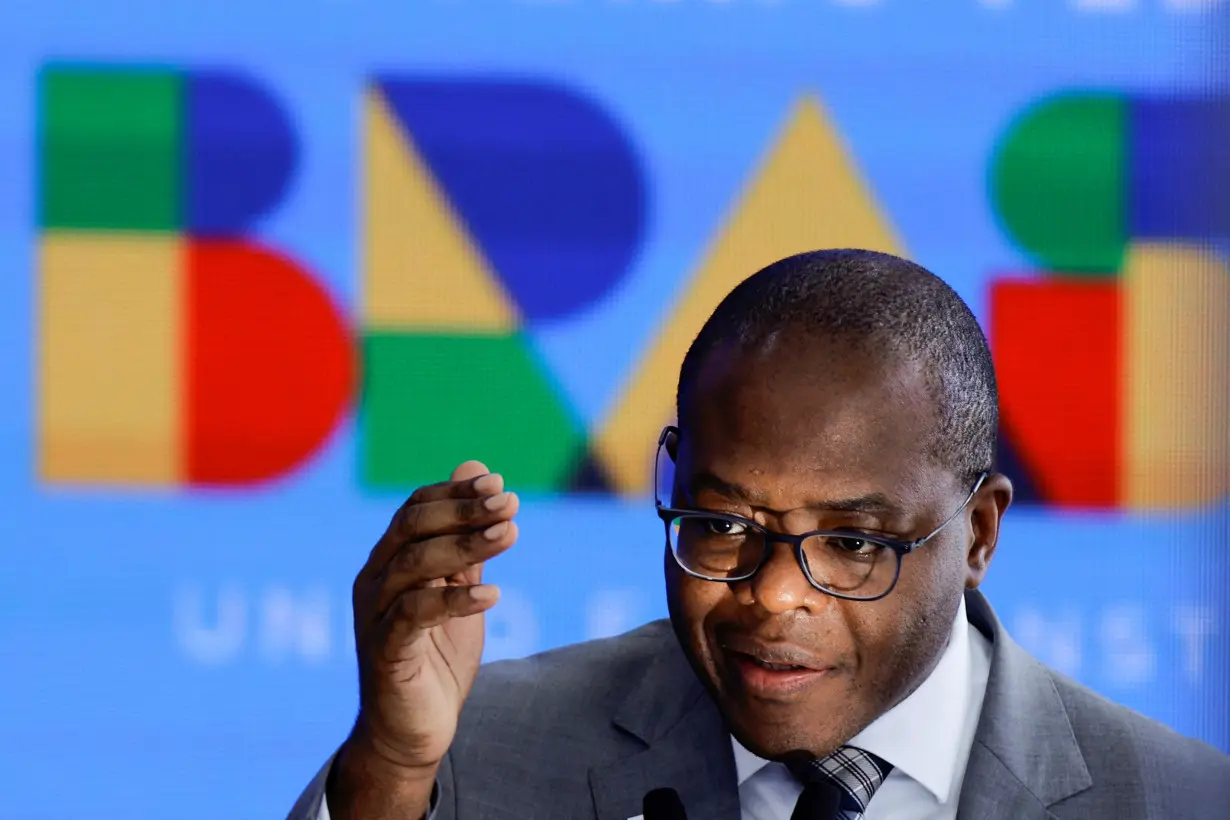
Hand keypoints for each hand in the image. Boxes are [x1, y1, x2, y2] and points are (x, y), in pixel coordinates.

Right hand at [346, 461, 518, 773]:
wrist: (411, 731)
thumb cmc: (436, 658)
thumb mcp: (460, 590)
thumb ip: (468, 539)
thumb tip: (478, 470)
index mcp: (389, 560)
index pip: (416, 508)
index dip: (456, 492)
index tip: (500, 484)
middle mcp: (374, 580)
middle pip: (412, 527)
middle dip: (463, 510)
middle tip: (509, 503)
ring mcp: (375, 615)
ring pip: (413, 564)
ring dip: (465, 546)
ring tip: (510, 535)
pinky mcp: (384, 652)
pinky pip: (415, 615)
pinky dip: (454, 599)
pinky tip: (493, 594)